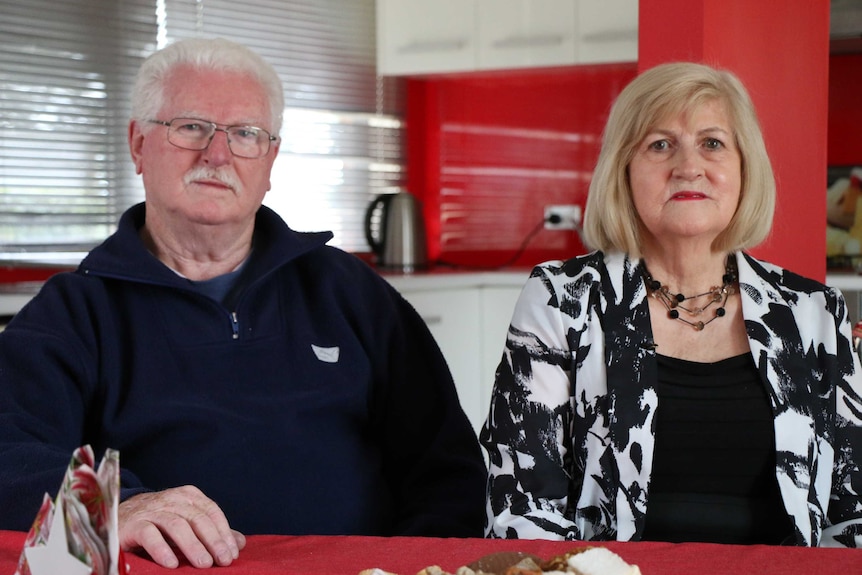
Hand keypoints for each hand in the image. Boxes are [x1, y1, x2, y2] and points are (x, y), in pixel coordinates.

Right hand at [118, 485, 245, 568]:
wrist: (119, 518)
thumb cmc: (159, 524)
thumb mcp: (188, 525)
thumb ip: (213, 533)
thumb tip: (240, 543)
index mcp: (188, 496)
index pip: (211, 512)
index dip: (224, 533)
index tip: (232, 554)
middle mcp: (172, 499)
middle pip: (198, 518)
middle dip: (213, 541)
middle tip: (223, 561)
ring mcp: (152, 510)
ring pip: (177, 525)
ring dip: (192, 546)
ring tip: (204, 564)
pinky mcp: (133, 524)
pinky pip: (149, 534)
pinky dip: (161, 549)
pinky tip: (171, 564)